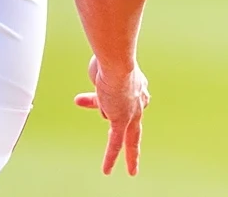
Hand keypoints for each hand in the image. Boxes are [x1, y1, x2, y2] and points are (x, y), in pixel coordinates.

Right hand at [74, 55, 150, 175]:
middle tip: (134, 150)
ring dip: (125, 152)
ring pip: (129, 137)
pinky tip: (106, 171)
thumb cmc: (108, 57)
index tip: (104, 99)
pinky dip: (110, 157)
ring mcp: (131, 111)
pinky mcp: (122, 121)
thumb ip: (98, 82)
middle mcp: (137, 99)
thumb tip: (89, 95)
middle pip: (135, 123)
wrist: (115, 62)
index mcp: (135, 83)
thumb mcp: (102, 69)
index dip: (111, 98)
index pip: (124, 95)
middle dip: (133, 137)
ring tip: (127, 170)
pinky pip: (115, 143)